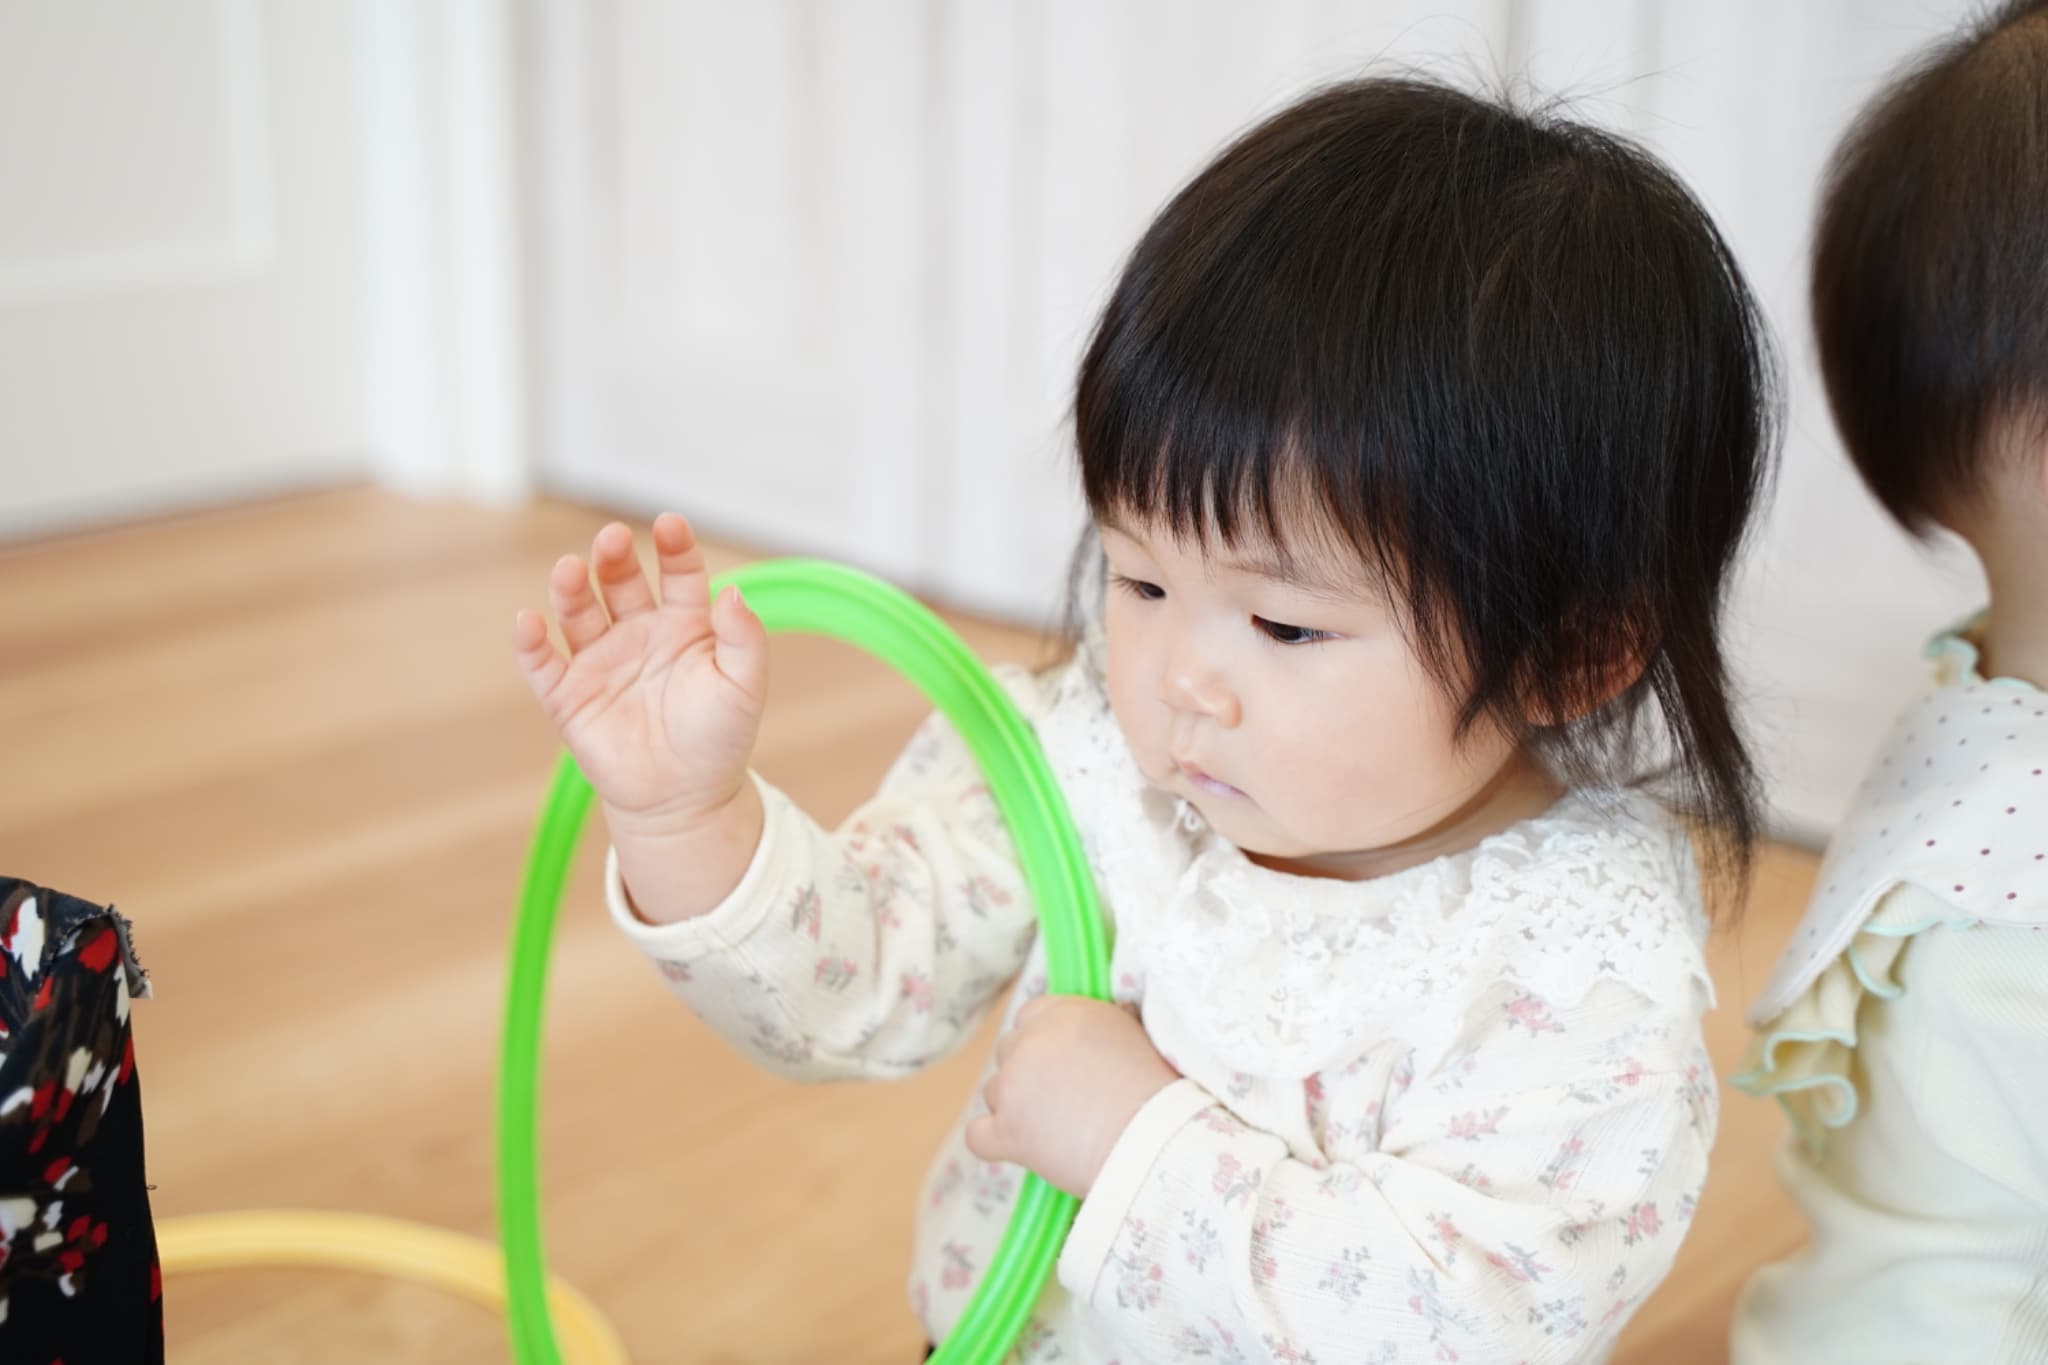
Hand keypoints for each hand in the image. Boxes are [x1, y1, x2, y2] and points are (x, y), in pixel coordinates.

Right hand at [514, 514, 766, 832]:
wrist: (684, 801)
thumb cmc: (719, 740)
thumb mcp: (744, 687)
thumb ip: (743, 639)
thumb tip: (734, 592)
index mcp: (684, 624)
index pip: (678, 573)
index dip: (674, 548)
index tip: (668, 524)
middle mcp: (638, 634)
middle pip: (620, 582)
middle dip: (614, 558)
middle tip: (612, 539)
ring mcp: (600, 662)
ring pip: (579, 613)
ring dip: (571, 589)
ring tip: (571, 570)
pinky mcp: (568, 696)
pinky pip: (543, 664)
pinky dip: (531, 643)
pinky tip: (529, 622)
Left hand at [965, 996, 1180, 1197]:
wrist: (1156, 1140)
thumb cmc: (1158, 1094)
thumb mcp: (1132, 1038)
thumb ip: (1097, 1031)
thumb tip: (1089, 1040)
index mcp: (1064, 1013)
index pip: (1029, 1016)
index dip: (1041, 1043)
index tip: (1059, 1067)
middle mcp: (1031, 1041)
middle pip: (1009, 1054)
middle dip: (1029, 1078)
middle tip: (1063, 1104)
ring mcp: (1013, 1084)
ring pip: (995, 1094)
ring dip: (1017, 1111)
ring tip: (1058, 1132)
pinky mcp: (1006, 1129)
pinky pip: (978, 1136)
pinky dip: (996, 1145)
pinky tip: (1023, 1151)